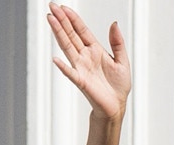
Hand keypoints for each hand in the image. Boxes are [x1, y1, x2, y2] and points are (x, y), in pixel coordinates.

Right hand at [47, 4, 130, 118]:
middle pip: (71, 35)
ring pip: (68, 47)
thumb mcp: (122, 60)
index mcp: (95, 50)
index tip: (63, 7)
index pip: (81, 30)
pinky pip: (71, 73)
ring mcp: (81, 68)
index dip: (72, 18)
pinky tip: (56, 59)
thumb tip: (114, 23)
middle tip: (51, 7)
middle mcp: (85, 57)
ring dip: (58, 34)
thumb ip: (117, 42)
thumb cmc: (119, 86)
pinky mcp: (82, 81)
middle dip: (61, 20)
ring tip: (50, 20)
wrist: (117, 106)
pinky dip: (63, 67)